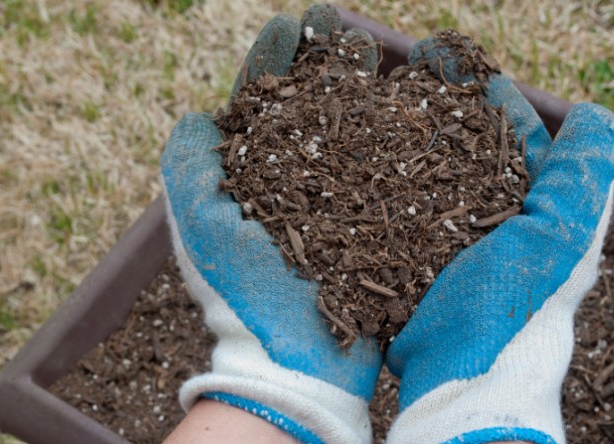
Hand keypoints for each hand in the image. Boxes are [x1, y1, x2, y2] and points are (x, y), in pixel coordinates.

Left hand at [160, 6, 381, 443]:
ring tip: (386, 48)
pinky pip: (399, 173)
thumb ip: (190, 162)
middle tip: (337, 24)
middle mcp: (303, 187)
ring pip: (361, 133)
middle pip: (318, 110)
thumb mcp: (201, 224)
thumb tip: (199, 112)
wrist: (295, 362)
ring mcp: (346, 206)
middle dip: (329, 64)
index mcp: (258, 180)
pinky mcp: (383, 228)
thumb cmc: (241, 293)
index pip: (269, 106)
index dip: (278, 64)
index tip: (289, 26)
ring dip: (371, 89)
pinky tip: (423, 105)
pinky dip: (411, 137)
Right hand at [385, 36, 613, 443]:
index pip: (523, 152)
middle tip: (426, 91)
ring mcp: (452, 249)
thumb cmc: (511, 309)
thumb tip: (595, 117)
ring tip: (390, 117)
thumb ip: (577, 181)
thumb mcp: (555, 239)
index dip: (505, 115)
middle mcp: (496, 232)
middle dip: (453, 126)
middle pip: (475, 164)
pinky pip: (401, 216)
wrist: (458, 379)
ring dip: (416, 152)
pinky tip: (366, 168)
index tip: (480, 83)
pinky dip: (388, 191)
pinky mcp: (414, 266)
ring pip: (433, 186)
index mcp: (536, 221)